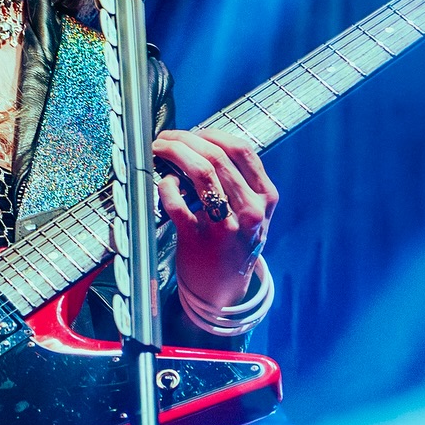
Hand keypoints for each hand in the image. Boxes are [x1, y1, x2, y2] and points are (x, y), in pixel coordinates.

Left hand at [154, 128, 276, 310]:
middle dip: (185, 140)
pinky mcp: (198, 239)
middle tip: (166, 138)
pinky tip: (163, 183)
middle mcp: (250, 210)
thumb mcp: (251, 213)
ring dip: (175, 155)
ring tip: (159, 151)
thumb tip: (201, 145)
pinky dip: (166, 186)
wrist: (224, 291)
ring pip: (201, 173)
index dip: (211, 134)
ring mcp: (226, 226)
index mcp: (265, 197)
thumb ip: (239, 182)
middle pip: (217, 157)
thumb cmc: (234, 245)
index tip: (192, 133)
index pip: (241, 150)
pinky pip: (177, 203)